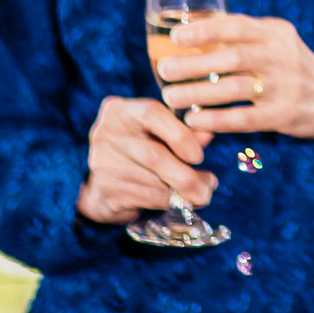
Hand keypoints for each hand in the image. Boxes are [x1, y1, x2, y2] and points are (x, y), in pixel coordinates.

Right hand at [75, 96, 216, 223]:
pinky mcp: (106, 190)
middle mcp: (106, 134)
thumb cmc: (141, 148)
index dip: (180, 134)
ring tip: (203, 194)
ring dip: (183, 190)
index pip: (152, 113)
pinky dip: (169, 201)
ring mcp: (103, 163)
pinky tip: (183, 201)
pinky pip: (145, 197)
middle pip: (153, 154)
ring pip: (152, 180)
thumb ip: (183, 130)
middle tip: (210, 184)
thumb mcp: (160, 132)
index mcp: (120, 110)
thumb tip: (207, 134)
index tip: (199, 156)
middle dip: (186, 174)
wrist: (104, 183)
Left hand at [158, 13, 313, 150]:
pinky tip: (195, 121)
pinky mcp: (285, 114)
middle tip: (164, 70)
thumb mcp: (275, 42)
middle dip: (194, 64)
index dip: (205, 30)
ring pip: (235, 88)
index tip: (176, 37)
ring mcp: (285, 86)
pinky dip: (217, 119)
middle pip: (232, 58)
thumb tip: (189, 26)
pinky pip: (245, 118)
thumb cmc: (293, 67)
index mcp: (275, 33)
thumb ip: (240, 36)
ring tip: (171, 97)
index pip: (238, 26)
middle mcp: (282, 56)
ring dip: (199, 93)